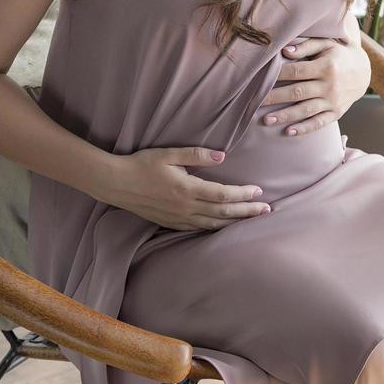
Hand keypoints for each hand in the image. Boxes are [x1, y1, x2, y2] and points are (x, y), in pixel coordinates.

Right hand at [105, 146, 272, 230]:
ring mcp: (178, 218)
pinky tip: (224, 227)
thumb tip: (222, 157)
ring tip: (252, 221)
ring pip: (213, 225)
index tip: (259, 191)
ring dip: (235, 223)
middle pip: (223, 213)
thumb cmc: (142, 164)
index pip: (223, 195)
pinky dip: (216, 229)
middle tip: (267, 211)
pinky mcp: (171, 223)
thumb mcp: (169, 154)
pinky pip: (199, 229)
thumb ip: (196, 155)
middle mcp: (185, 207)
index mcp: (187, 189)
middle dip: (247, 212)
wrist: (116, 183)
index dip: (243, 194)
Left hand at [260, 35, 370, 136]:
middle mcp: (329, 85)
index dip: (277, 75)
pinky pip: (319, 123)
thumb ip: (305, 46)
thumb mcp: (325, 44)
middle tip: (255, 102)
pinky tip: (289, 132)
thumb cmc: (338, 54)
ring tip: (266, 120)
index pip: (296, 71)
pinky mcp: (337, 113)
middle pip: (297, 92)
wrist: (364, 71)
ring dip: (285, 116)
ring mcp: (333, 101)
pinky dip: (304, 128)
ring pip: (306, 110)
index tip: (260, 78)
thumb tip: (284, 51)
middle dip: (275, 97)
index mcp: (325, 66)